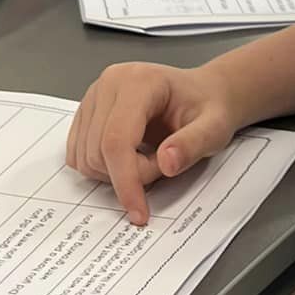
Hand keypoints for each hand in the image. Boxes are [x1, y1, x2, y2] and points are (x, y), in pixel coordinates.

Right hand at [66, 60, 241, 224]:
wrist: (202, 93)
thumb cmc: (207, 106)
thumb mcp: (215, 128)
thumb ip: (193, 145)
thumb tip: (166, 163)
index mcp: (139, 81)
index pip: (116, 141)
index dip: (126, 181)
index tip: (139, 212)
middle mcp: (109, 83)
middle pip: (99, 152)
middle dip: (131, 174)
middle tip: (164, 162)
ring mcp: (93, 96)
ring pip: (86, 157)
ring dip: (117, 171)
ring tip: (149, 155)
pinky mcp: (86, 112)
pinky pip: (79, 155)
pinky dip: (104, 167)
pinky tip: (131, 154)